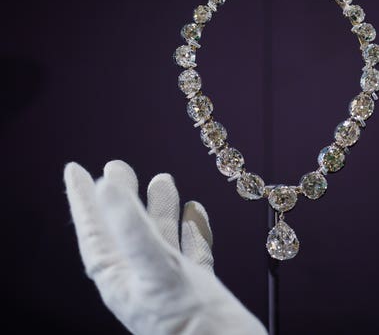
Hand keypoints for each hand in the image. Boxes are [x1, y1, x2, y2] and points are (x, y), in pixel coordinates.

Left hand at [64, 160, 266, 334]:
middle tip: (120, 166)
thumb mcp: (156, 270)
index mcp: (120, 278)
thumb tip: (106, 186)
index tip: (76, 170)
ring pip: (159, 238)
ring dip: (160, 208)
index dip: (83, 200)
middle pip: (125, 229)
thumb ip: (133, 228)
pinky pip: (190, 250)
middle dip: (123, 197)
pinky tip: (196, 212)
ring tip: (164, 179)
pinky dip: (192, 229)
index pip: (94, 231)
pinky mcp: (197, 288)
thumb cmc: (189, 326)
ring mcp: (169, 284)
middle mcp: (141, 279)